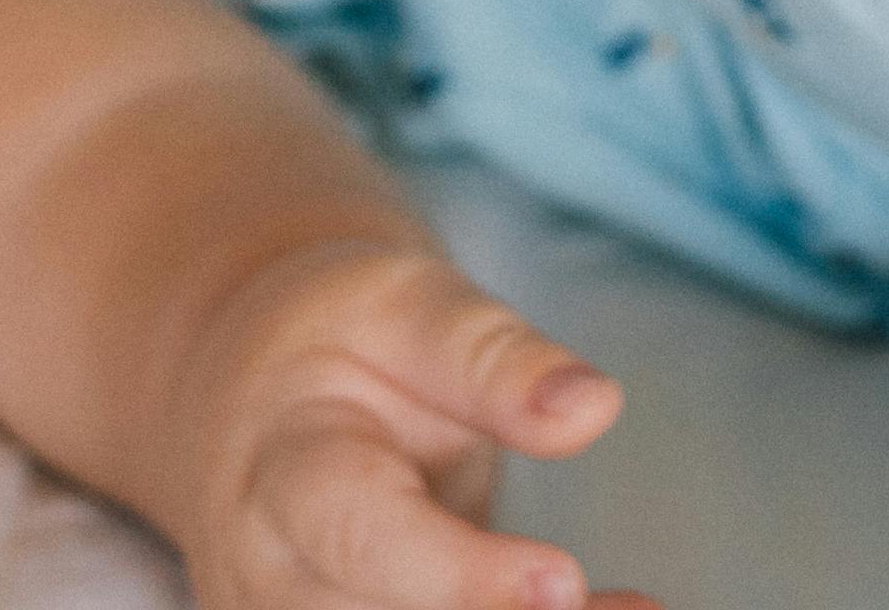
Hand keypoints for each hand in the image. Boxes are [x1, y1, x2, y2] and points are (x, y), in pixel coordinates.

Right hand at [163, 238, 636, 609]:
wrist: (251, 403)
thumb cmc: (337, 344)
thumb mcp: (407, 309)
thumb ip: (493, 358)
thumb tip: (593, 407)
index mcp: (283, 474)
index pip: (361, 540)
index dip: (461, 578)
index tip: (560, 581)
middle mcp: (279, 582)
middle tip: (623, 608)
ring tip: (637, 609)